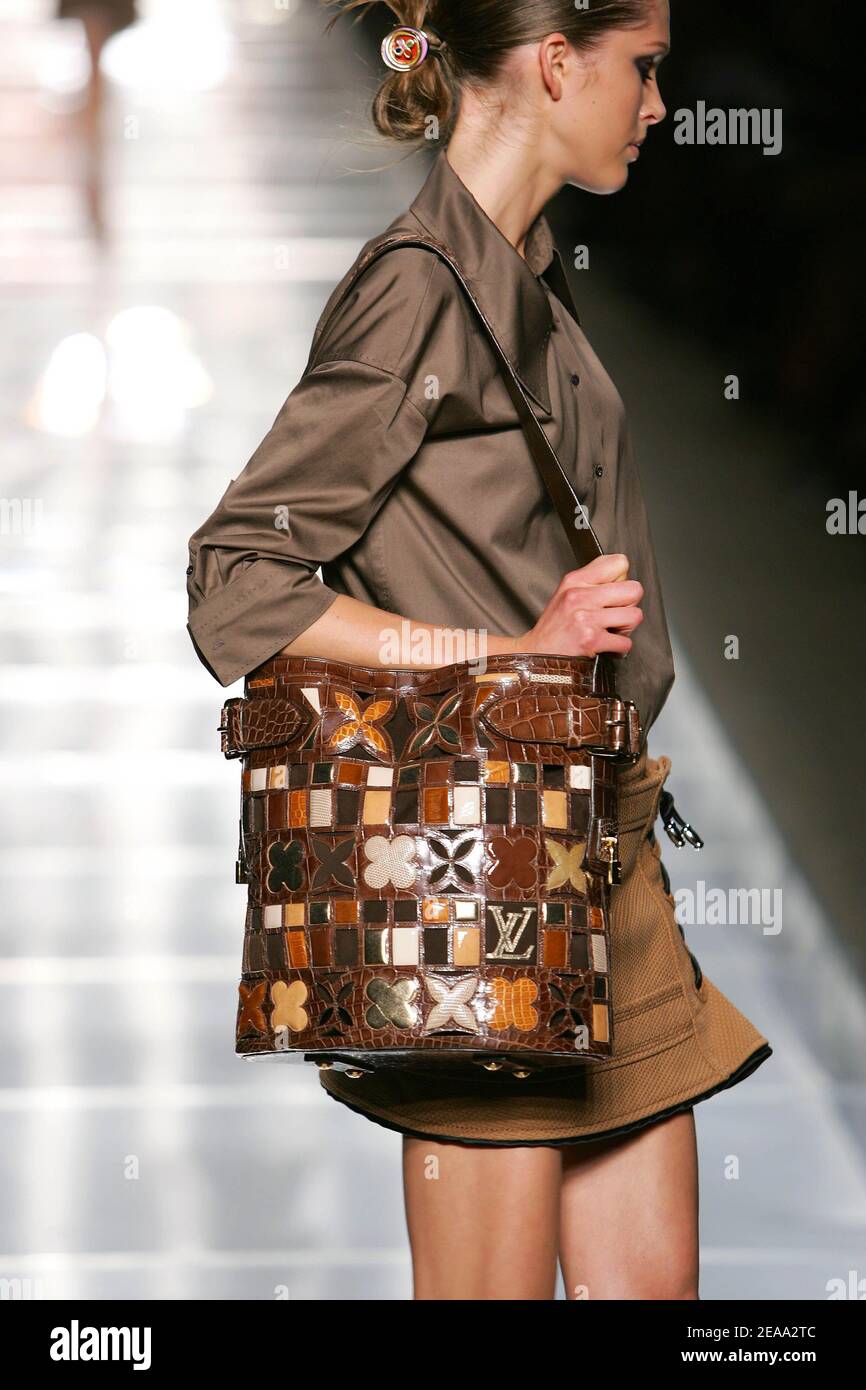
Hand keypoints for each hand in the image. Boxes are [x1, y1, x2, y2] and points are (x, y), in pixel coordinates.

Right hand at [516, 553, 643, 657]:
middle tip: (614, 615)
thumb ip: (594, 579)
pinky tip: (605, 645)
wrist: (535, 654)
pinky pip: (625, 642)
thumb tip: (624, 575)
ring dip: (626, 628)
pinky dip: (619, 648)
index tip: (613, 593)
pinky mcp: (590, 639)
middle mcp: (579, 595)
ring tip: (609, 630)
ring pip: (635, 616)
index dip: (622, 580)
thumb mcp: (566, 592)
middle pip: (634, 590)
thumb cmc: (554, 627)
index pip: (619, 563)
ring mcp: (585, 618)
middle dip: (629, 606)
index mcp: (576, 580)